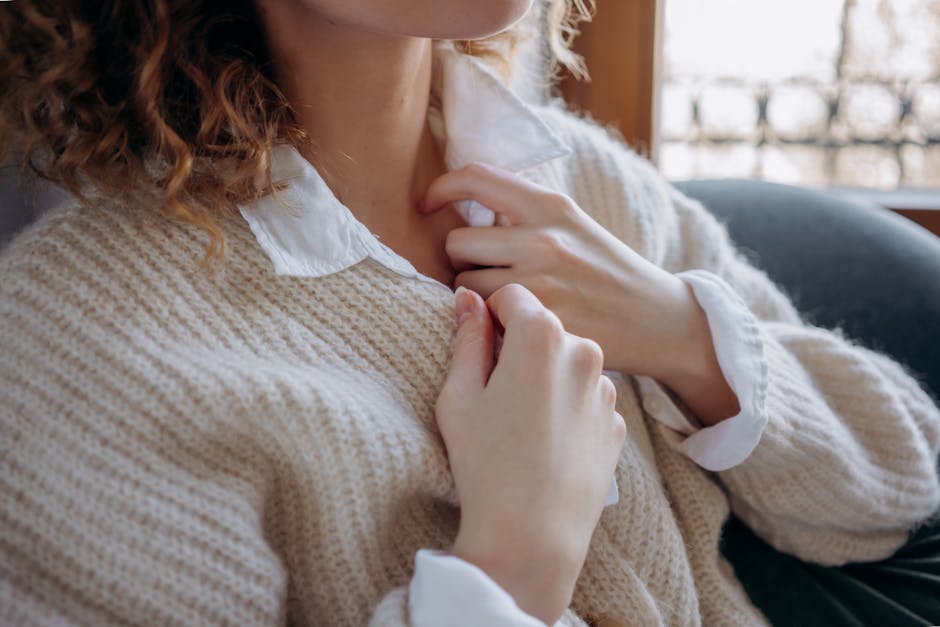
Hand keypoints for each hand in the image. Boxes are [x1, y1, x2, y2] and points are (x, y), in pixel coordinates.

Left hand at [421, 162, 708, 383]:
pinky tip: (512, 324)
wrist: (658, 319)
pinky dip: (490, 322)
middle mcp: (544, 238)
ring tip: (501, 301)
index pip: (476, 177)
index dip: (441, 188)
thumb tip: (463, 205)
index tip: (426, 204)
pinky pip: (485, 319)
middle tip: (484, 273)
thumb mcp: (573, 225)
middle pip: (457, 241)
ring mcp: (541, 283)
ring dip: (471, 295)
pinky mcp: (541, 323)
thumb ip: (524, 213)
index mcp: (551, 205)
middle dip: (461, 259)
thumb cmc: (607, 271)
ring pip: (464, 285)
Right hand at [436, 284, 625, 624]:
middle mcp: (584, 352)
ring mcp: (606, 389)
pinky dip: (567, 407)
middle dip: (520, 347)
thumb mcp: (459, 395)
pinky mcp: (616, 422)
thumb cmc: (485, 464)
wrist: (533, 535)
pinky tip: (547, 442)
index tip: (479, 346)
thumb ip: (467, 338)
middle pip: (544, 329)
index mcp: (542, 336)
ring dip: (547, 376)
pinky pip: (587, 397)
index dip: (490, 315)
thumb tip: (468, 300)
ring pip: (567, 363)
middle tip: (497, 393)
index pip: (513, 296)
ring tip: (523, 424)